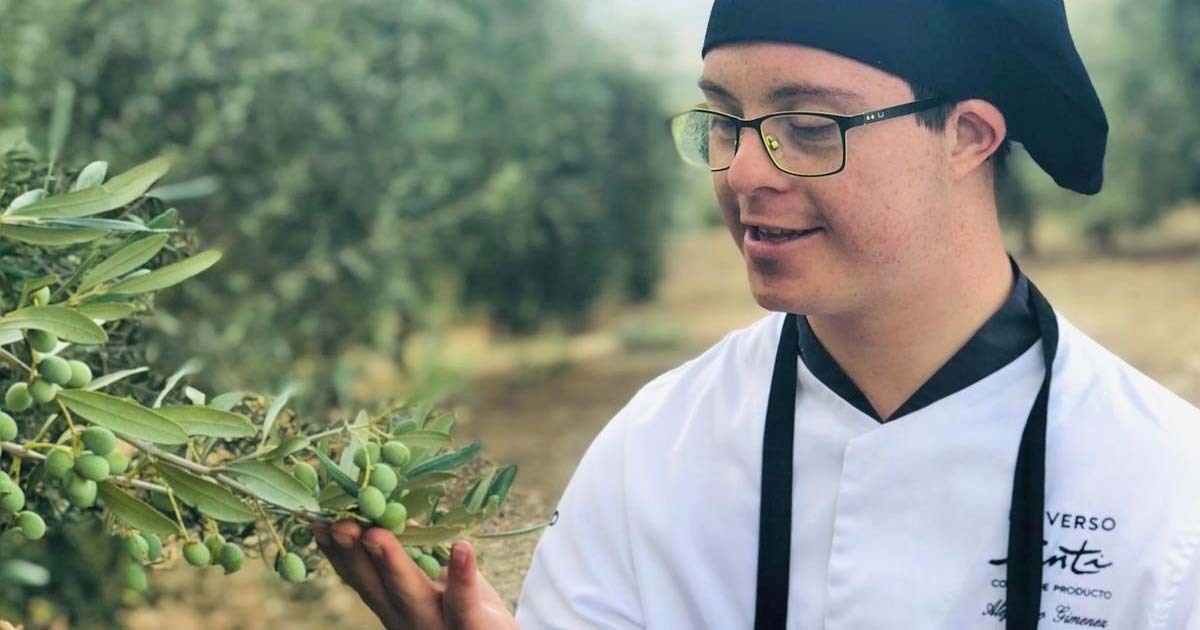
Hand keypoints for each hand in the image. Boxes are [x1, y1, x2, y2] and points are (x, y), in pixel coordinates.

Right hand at [312, 519, 519, 629]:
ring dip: (391, 562)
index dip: (335, 551)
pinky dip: (461, 575)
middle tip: (340, 524)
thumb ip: (412, 542)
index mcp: (391, 603)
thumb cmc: (463, 604)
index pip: (357, 576)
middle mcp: (405, 617)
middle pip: (374, 585)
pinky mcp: (470, 626)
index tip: (316, 520)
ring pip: (410, 593)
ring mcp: (435, 624)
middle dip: (354, 553)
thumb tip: (389, 500)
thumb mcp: (433, 571)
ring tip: (378, 534)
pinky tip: (462, 547)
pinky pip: (464, 602)